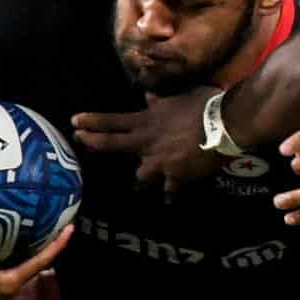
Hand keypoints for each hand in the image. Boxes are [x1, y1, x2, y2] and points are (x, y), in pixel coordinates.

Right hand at [0, 208, 71, 296]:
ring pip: (27, 256)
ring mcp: (3, 277)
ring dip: (37, 239)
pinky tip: (22, 218)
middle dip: (51, 241)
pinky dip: (22, 237)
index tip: (70, 229)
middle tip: (65, 217)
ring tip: (50, 216)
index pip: (40, 263)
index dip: (56, 246)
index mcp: (7, 283)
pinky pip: (15, 251)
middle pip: (39, 261)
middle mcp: (9, 282)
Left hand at [71, 85, 217, 192]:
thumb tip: (148, 97)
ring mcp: (160, 162)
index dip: (92, 122)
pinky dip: (170, 195)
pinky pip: (170, 190)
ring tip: (139, 187)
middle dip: (94, 143)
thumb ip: (161, 101)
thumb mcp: (179, 97)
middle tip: (80, 142)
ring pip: (141, 176)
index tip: (74, 122)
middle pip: (113, 144)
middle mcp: (147, 142)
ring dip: (140, 181)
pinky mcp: (176, 177)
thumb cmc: (204, 105)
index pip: (112, 121)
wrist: (224, 125)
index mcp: (147, 121)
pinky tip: (170, 202)